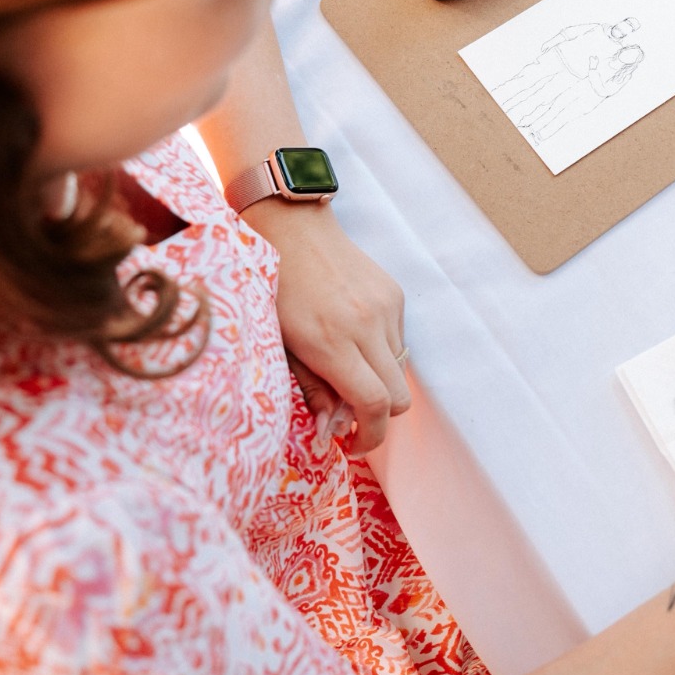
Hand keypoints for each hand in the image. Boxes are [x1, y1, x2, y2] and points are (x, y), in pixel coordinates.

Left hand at [244, 200, 410, 454]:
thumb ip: (312, 390)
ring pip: (400, 371)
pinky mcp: (394, 295)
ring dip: (380, 382)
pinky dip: (382, 353)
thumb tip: (332, 432)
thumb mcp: (280, 345)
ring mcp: (385, 308)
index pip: (373, 405)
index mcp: (331, 342)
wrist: (292, 228)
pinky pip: (399, 341)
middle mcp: (366, 325)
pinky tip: (353, 338)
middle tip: (350, 418)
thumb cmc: (274, 289)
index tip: (353, 445)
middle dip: (379, 418)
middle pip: (397, 397)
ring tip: (347, 370)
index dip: (369, 437)